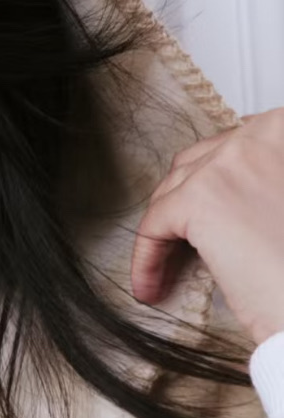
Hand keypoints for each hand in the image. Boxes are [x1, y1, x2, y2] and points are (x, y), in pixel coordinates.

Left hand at [131, 107, 283, 346]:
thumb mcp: (283, 202)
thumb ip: (261, 179)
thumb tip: (226, 190)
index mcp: (283, 130)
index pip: (234, 144)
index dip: (218, 181)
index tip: (215, 213)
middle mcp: (258, 135)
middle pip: (199, 162)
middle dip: (186, 200)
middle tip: (186, 240)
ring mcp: (226, 163)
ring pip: (172, 190)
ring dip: (167, 228)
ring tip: (169, 264)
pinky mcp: (197, 199)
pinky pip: (153, 224)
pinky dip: (146, 258)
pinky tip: (150, 287)